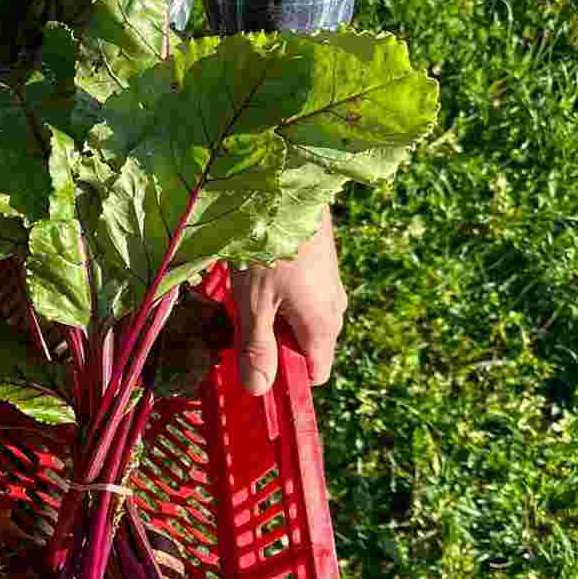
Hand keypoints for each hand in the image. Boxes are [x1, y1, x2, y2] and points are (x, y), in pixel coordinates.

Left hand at [228, 206, 347, 396]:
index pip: (315, 373)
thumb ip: (257, 347)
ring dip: (274, 318)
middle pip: (306, 347)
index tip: (254, 364)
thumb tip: (258, 390)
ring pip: (302, 321)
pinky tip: (259, 277)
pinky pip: (303, 298)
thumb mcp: (254, 303)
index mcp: (323, 325)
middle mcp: (334, 309)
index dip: (285, 377)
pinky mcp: (322, 268)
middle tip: (243, 321)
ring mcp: (331, 287)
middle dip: (274, 344)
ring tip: (248, 294)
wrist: (292, 188)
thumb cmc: (270, 247)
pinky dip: (280, 297)